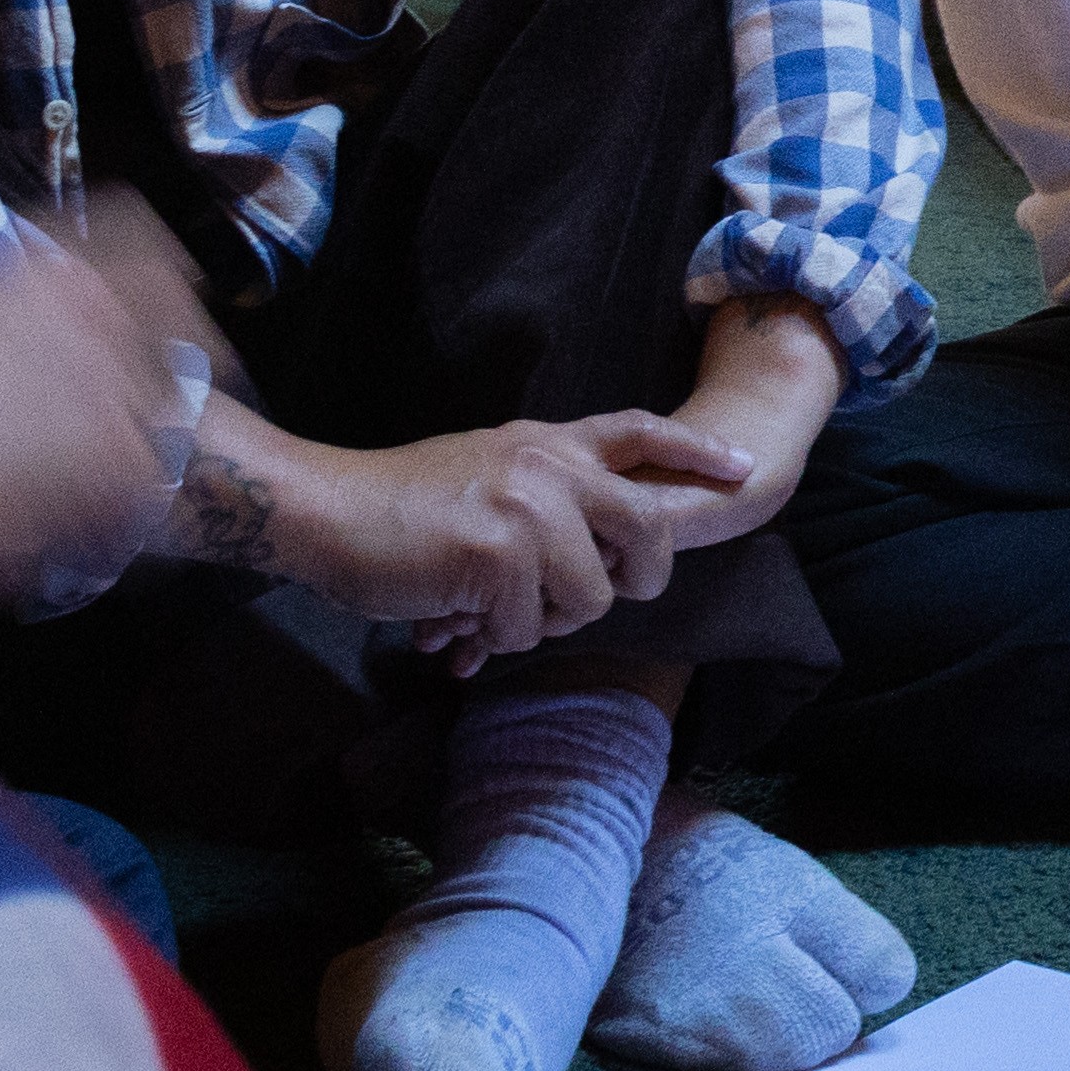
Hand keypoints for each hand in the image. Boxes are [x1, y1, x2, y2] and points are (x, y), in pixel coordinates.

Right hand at [262, 408, 756, 671]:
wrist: (326, 511)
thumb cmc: (399, 508)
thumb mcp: (487, 472)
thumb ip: (546, 495)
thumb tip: (602, 561)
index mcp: (547, 443)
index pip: (640, 433)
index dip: (695, 452)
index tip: (744, 472)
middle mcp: (548, 466)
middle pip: (648, 531)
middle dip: (632, 580)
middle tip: (575, 600)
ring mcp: (527, 507)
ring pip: (590, 598)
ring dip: (541, 622)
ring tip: (488, 604)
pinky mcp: (499, 554)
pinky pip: (528, 629)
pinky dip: (491, 638)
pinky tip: (455, 614)